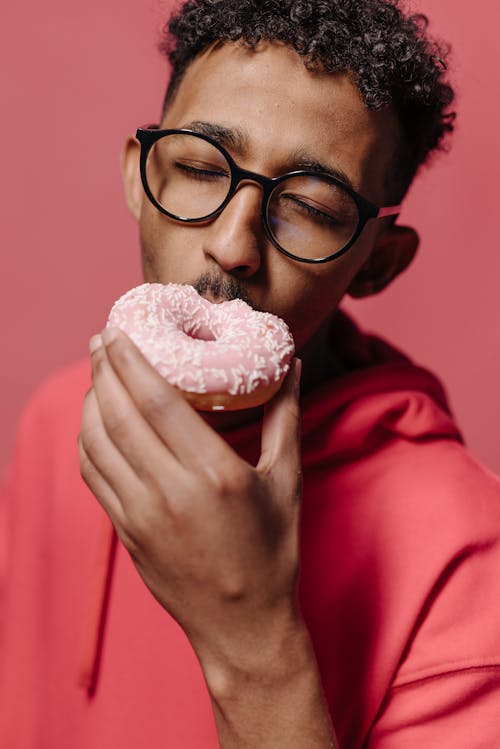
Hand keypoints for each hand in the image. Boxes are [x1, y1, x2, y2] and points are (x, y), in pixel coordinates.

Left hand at [78, 327, 302, 677]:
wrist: (242, 625)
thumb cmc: (272, 552)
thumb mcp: (286, 481)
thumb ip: (285, 417)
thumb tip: (294, 367)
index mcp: (214, 473)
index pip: (156, 402)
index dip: (130, 361)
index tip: (118, 331)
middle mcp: (170, 492)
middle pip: (119, 415)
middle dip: (103, 370)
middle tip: (101, 338)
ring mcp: (141, 515)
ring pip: (97, 444)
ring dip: (90, 401)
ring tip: (96, 375)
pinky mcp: (126, 533)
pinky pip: (93, 475)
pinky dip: (87, 441)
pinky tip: (96, 422)